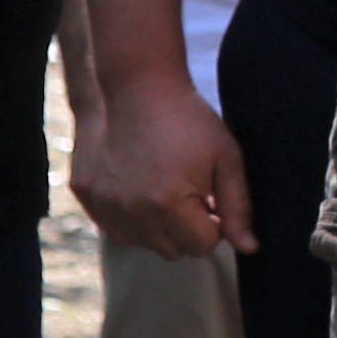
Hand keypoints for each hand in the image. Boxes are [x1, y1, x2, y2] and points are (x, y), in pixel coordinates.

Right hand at [68, 74, 256, 257]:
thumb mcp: (226, 158)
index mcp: (170, 204)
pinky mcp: (87, 197)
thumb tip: (249, 248)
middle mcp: (133, 212)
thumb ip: (238, 207)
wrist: (137, 87)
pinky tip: (140, 186)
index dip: (214, 225)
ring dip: (159, 227)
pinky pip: (116, 228)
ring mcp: (105, 206)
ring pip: (143, 243)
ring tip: (165, 188)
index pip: (203, 246)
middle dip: (188, 229)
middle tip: (191, 194)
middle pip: (173, 251)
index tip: (212, 200)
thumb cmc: (188, 120)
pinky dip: (131, 218)